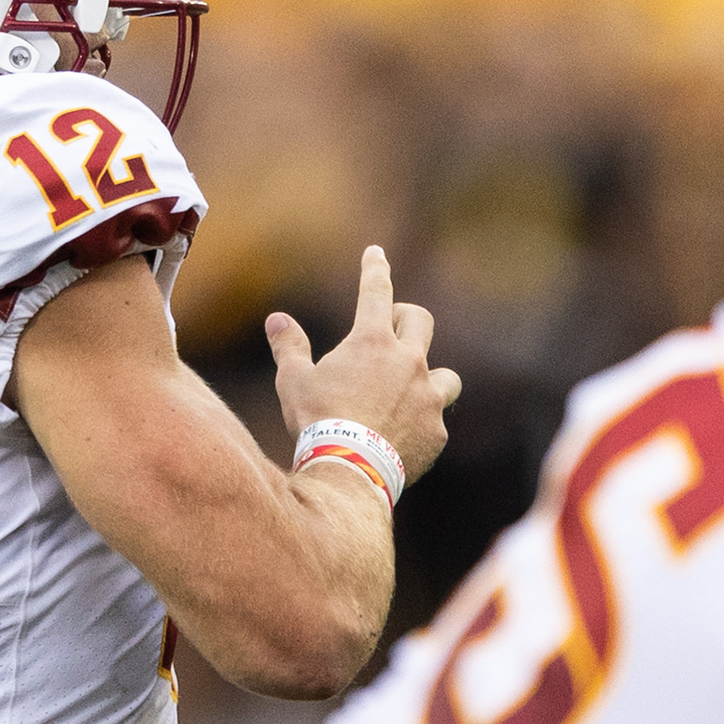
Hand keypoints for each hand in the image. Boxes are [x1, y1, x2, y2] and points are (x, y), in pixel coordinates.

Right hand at [270, 245, 457, 484]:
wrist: (350, 471)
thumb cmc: (317, 421)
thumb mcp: (293, 381)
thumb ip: (289, 346)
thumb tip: (277, 319)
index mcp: (371, 342)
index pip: (375, 291)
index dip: (374, 268)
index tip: (376, 253)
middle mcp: (408, 362)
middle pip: (420, 321)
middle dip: (405, 320)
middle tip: (389, 332)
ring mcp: (428, 396)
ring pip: (446, 375)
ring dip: (429, 378)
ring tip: (410, 392)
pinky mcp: (437, 430)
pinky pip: (436, 419)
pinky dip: (422, 424)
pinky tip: (403, 438)